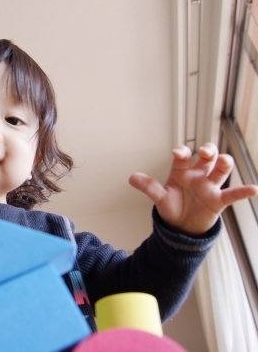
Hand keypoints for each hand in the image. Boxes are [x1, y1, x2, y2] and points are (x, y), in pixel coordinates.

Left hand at [129, 143, 257, 235]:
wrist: (182, 226)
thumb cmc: (172, 206)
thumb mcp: (160, 197)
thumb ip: (149, 187)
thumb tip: (132, 178)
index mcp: (181, 172)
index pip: (183, 158)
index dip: (182, 153)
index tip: (178, 153)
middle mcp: (197, 175)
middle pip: (207, 157)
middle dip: (208, 151)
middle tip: (205, 152)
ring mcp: (209, 186)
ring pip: (220, 170)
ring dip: (223, 163)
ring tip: (224, 161)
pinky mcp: (218, 200)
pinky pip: (233, 194)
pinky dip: (244, 191)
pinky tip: (253, 189)